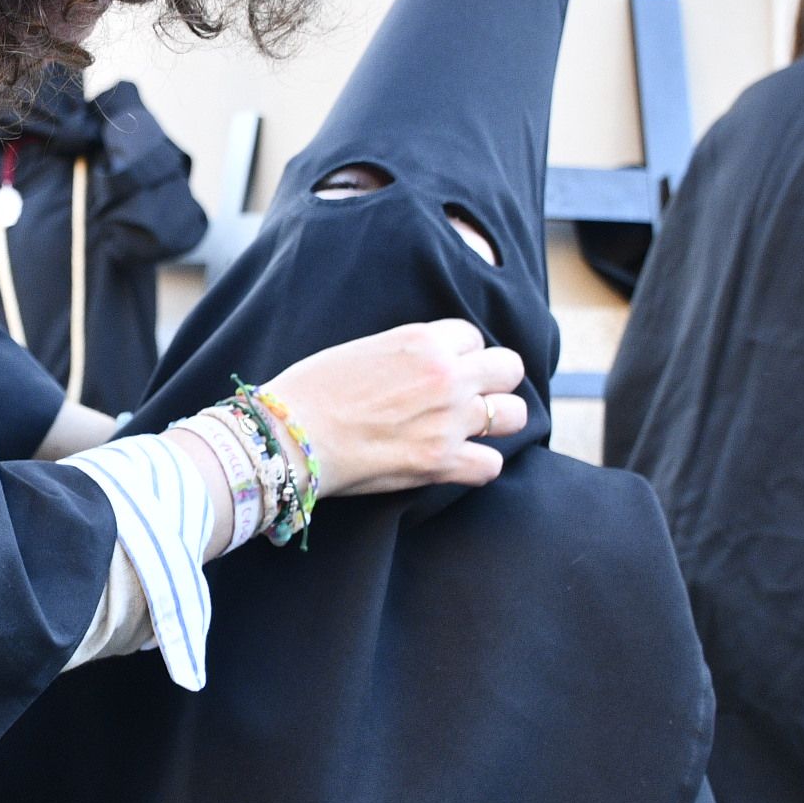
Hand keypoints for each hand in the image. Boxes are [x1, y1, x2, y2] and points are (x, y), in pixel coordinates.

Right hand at [260, 321, 527, 497]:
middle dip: (494, 380)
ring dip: (496, 422)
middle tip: (471, 397)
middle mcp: (445, 376)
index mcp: (423, 341)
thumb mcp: (363, 349)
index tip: (443, 370)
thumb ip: (406, 353)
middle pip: (508, 368)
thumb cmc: (311, 391)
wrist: (289, 436)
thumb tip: (422, 365)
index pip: (473, 336)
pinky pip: (492, 465)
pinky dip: (477, 466)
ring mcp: (448, 420)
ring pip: (514, 415)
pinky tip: (456, 463)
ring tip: (470, 430)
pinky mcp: (440, 462)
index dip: (460, 354)